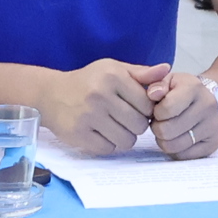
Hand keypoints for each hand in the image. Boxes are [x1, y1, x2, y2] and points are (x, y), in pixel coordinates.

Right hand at [40, 60, 159, 155]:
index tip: (138, 109)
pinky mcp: (78, 134)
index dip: (147, 109)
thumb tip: (167, 69)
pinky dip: (109, 145)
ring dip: (125, 137)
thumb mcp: (114, 69)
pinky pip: (108, 149)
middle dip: (137, 125)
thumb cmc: (88, 81)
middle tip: (127, 120)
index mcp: (113, 76)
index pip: (147, 103)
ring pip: (126, 140)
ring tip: (117, 128)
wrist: (50, 94)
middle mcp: (100, 95)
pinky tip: (103, 134)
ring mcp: (88, 116)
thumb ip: (141, 72)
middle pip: (139, 124)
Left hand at [144, 68, 217, 158]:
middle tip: (161, 122)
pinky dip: (175, 150)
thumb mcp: (168, 81)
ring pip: (174, 146)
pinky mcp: (214, 142)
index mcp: (194, 87)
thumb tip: (152, 94)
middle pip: (167, 131)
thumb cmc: (181, 91)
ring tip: (168, 130)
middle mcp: (208, 106)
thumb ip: (156, 84)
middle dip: (158, 128)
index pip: (166, 109)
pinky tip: (178, 138)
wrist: (206, 98)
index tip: (158, 110)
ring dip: (164, 140)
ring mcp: (213, 125)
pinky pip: (183, 156)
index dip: (156, 113)